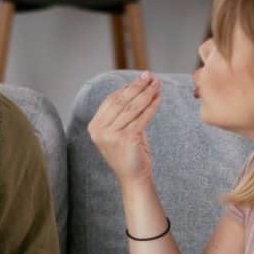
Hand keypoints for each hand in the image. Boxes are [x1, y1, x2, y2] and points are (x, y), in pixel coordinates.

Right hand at [88, 72, 161, 187]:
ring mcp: (111, 135)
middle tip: (150, 75)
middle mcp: (99, 130)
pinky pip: (141, 118)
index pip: (111, 100)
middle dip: (138, 86)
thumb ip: (122, 112)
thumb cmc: (129, 152)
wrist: (133, 177)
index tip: (141, 78)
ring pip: (132, 108)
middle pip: (121, 101)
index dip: (127, 87)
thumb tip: (135, 86)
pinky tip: (159, 98)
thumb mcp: (120, 130)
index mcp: (95, 126)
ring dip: (147, 93)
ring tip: (157, 84)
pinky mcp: (126, 139)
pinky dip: (152, 106)